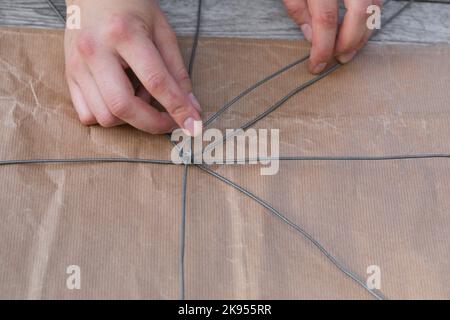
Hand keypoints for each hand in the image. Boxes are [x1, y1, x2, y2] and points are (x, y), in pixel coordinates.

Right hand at [65, 0, 201, 135]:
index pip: (156, 81)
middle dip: (152, 123)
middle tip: (168, 121)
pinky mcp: (69, 76)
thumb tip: (191, 107)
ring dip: (130, 118)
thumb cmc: (131, 8)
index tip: (193, 125)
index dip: (178, 108)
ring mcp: (77, 65)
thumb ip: (177, 72)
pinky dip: (108, 116)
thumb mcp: (162, 32)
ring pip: (104, 116)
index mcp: (123, 33)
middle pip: (123, 106)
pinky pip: (87, 114)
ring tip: (139, 95)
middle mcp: (95, 50)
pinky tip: (119, 98)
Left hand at [283, 0, 381, 73]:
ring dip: (362, 34)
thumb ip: (298, 9)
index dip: (322, 48)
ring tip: (347, 50)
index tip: (316, 66)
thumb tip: (311, 37)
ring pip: (373, 8)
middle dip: (349, 42)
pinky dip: (369, 20)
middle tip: (338, 59)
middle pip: (359, 14)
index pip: (325, 20)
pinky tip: (356, 32)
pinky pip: (377, 3)